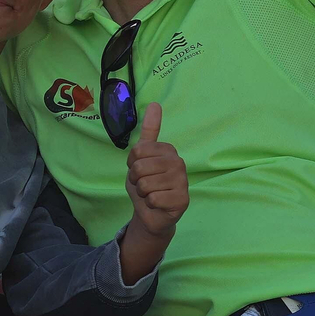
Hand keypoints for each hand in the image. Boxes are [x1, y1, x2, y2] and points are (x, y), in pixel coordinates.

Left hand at [125, 104, 188, 238]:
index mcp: (168, 150)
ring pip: (145, 184)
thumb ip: (149, 130)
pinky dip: (150, 204)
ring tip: (151, 194)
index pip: (136, 152)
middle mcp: (178, 162)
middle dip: (136, 180)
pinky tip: (158, 204)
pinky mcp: (182, 200)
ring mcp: (183, 181)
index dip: (132, 165)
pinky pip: (153, 199)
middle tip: (144, 185)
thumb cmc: (146, 182)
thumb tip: (155, 103)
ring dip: (142, 193)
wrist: (152, 212)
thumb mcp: (141, 156)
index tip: (140, 170)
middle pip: (139, 168)